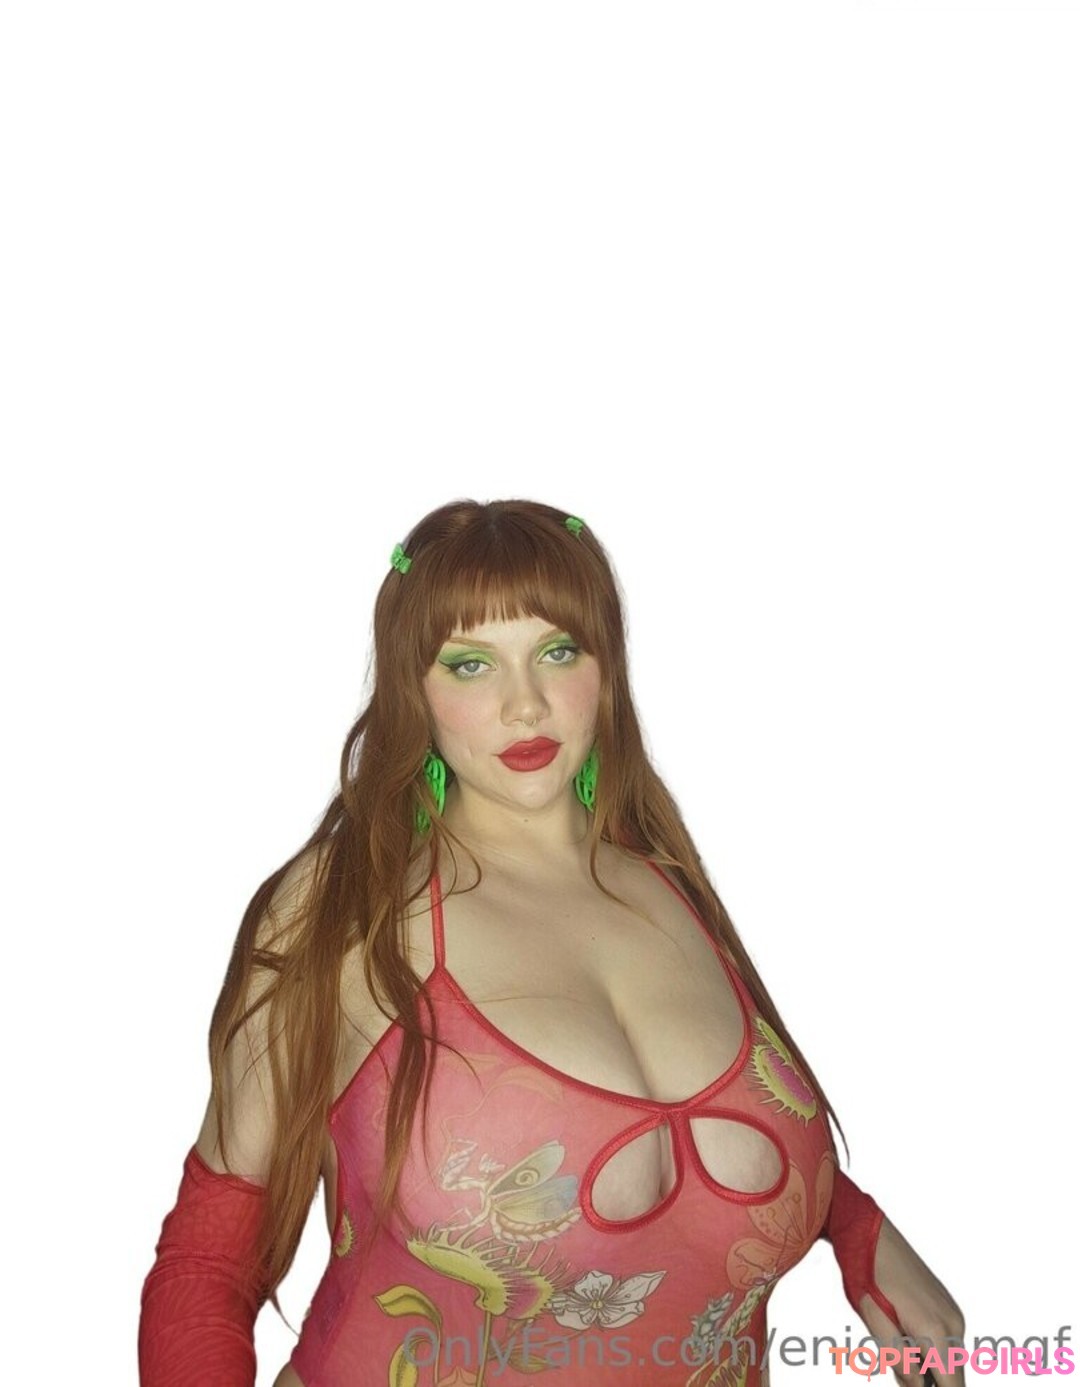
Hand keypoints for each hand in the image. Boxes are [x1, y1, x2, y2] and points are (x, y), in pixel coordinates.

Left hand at [859, 1216, 965, 1386]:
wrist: (870, 1233)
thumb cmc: (867, 1274)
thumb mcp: (876, 1324)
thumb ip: (900, 1362)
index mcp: (936, 1330)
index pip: (951, 1386)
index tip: (913, 1383)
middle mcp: (953, 1323)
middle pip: (952, 1376)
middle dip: (926, 1380)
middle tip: (896, 1363)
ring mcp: (953, 1313)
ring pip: (948, 1359)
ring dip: (926, 1364)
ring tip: (893, 1342)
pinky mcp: (948, 1306)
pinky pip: (945, 1340)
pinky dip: (928, 1347)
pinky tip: (902, 1331)